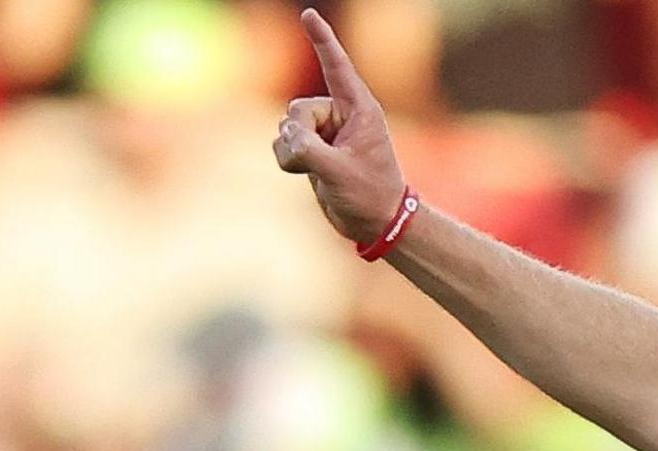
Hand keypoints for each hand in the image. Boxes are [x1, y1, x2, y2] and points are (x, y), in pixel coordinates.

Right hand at [271, 9, 405, 246]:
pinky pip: (282, 143)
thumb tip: (286, 136)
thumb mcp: (340, 174)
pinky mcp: (311, 148)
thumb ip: (309, 152)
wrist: (375, 222)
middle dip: (299, 135)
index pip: (337, 67)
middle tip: (321, 160)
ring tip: (320, 171)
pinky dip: (287, 159)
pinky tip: (307, 174)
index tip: (309, 14)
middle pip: (298, 109)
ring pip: (286, 127)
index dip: (322, 40)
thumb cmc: (371, 196)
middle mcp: (340, 116)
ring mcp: (324, 132)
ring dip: (292, 151)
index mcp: (360, 110)